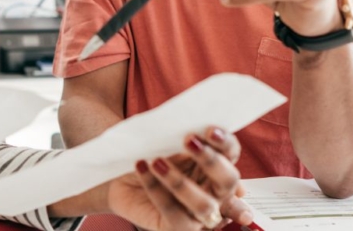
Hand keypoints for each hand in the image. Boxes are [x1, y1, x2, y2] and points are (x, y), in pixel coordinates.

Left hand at [108, 127, 254, 229]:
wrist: (121, 177)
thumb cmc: (149, 155)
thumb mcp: (166, 142)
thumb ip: (184, 138)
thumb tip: (193, 131)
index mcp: (217, 165)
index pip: (231, 153)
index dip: (225, 142)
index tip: (209, 130)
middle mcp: (215, 191)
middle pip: (229, 181)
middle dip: (211, 161)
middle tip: (188, 140)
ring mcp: (200, 213)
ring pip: (204, 205)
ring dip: (180, 182)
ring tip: (156, 161)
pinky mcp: (180, 227)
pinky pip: (174, 213)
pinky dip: (157, 190)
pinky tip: (142, 168)